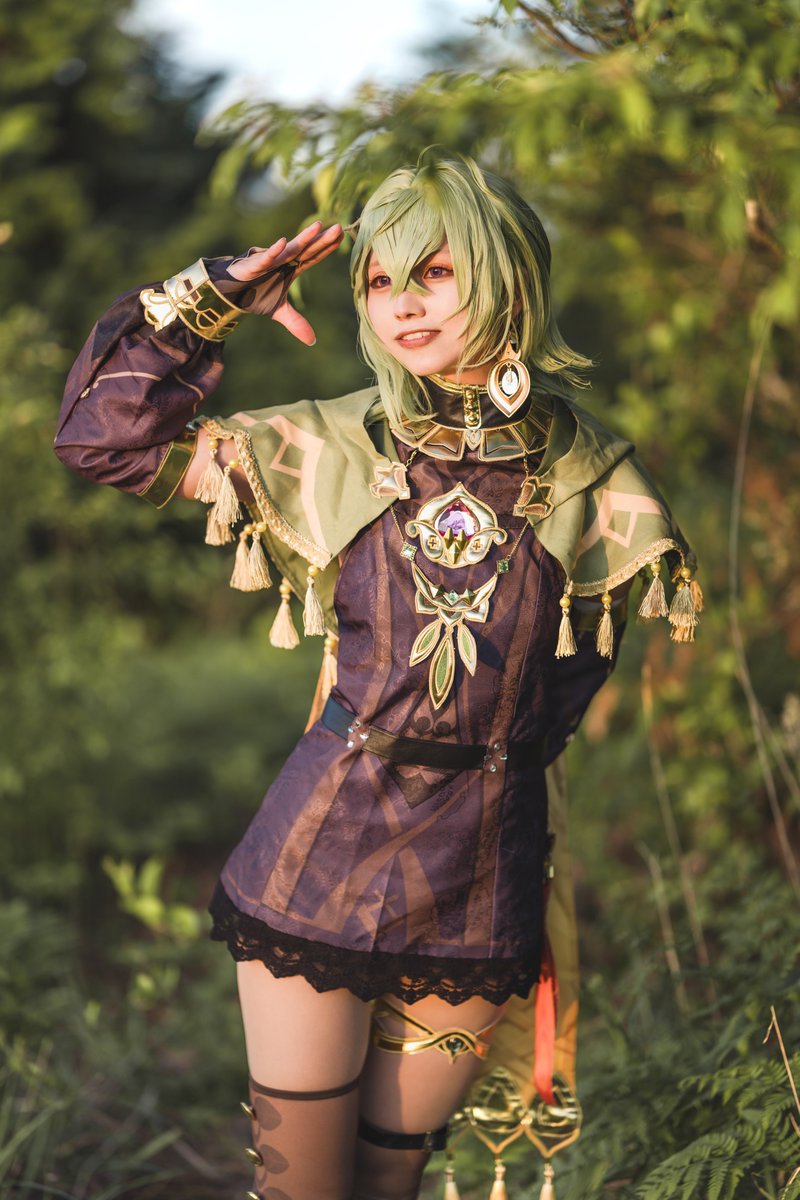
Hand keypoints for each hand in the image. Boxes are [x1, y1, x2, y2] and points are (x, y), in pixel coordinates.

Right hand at [227, 220, 343, 345]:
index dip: (326, 248)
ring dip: (304, 238)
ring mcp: (270, 261)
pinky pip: (266, 257)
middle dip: (322, 240)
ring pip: (290, 249)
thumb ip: (296, 323)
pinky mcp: (255, 264)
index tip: (342, 237)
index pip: (313, 257)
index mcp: (292, 269)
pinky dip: (274, 251)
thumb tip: (312, 341)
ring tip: (318, 226)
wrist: (229, 293)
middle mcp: (284, 261)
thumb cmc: (255, 294)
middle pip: (307, 250)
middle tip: (339, 228)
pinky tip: (283, 242)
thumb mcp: (279, 311)